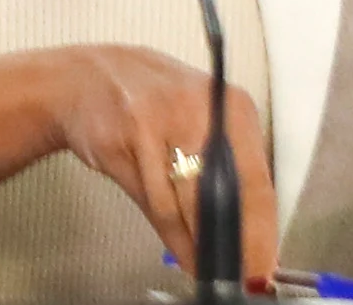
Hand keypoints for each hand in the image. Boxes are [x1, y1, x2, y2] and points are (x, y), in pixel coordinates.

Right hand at [35, 43, 278, 288]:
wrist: (88, 78)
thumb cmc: (155, 104)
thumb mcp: (202, 124)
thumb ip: (227, 172)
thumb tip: (253, 234)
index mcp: (230, 105)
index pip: (256, 180)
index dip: (260, 231)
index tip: (264, 265)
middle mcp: (197, 109)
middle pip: (222, 195)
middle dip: (231, 244)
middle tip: (240, 275)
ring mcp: (156, 123)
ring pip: (184, 205)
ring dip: (197, 246)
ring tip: (206, 267)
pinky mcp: (122, 142)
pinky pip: (153, 203)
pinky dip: (170, 235)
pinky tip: (181, 249)